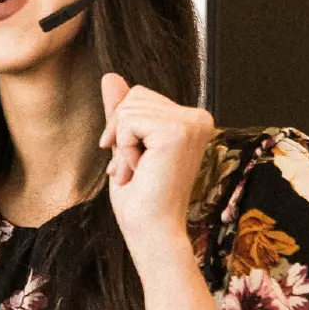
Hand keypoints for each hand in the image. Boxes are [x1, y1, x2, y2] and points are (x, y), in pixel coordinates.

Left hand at [98, 72, 214, 260]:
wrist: (153, 233)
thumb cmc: (141, 201)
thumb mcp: (126, 147)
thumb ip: (122, 112)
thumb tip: (110, 76)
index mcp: (191, 121)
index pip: (140, 96)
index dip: (123, 128)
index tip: (132, 162)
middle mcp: (198, 118)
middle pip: (134, 95)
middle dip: (121, 134)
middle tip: (135, 170)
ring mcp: (191, 123)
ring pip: (130, 106)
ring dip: (123, 144)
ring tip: (138, 171)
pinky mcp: (178, 131)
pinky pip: (129, 120)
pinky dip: (125, 147)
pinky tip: (140, 169)